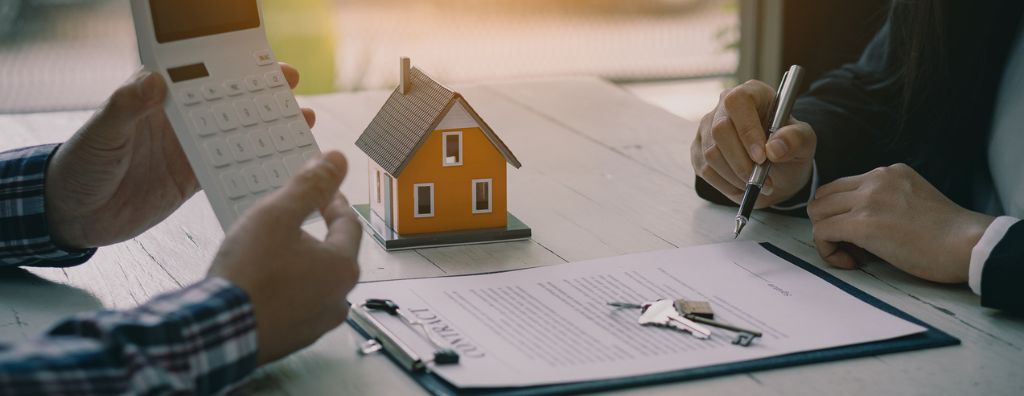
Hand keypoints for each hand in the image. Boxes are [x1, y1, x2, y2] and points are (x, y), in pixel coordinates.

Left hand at [45, 64, 315, 248]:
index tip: (266, 66)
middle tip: (295, 90)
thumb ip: (125, 107)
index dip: (235, 70)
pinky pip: (229, 168)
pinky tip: (278, 163)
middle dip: (263, 96)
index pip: (202, 78)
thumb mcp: (100, 134)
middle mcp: (177, 123)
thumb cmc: (78, 167)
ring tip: (300, 124)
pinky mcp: (191, 179)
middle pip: (227, 103)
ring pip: (236, 134)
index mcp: (157, 103)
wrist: (72, 215)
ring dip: (266, 129)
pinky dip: (254, 166)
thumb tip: (153, 80)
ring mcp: (187, 150)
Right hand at [208, 151, 361, 364]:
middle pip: (333, 255)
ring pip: (314, 281)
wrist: (217, 332)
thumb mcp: (277, 215)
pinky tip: (261, 281)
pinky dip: (284, 289)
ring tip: (270, 251)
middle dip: (314, 234)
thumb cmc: (249, 275)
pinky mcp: (293, 337)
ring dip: (298, 263)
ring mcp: (316, 323)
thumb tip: (336, 160)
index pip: (348, 224)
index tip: (322, 192)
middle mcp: (338, 298)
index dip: (333, 202)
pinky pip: (296, 304)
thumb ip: (309, 186)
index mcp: (343, 268)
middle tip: (291, 220)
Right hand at [691, 80, 815, 207]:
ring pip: (711, 154)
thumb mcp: (805, 142)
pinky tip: (742, 185)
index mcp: (752, 93)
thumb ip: (795, 140)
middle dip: (741, 162)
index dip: (747, 130)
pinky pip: (705, 169)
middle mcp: (723, 106)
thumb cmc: (789, 147)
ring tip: (756, 184)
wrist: (777, 167)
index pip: (738, 102)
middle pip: (720, 131)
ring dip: (735, 176)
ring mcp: (707, 128)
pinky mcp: (698, 149)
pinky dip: (725, 184)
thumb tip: (774, 149)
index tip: (762, 158)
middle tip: (760, 180)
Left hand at [808, 163, 994, 282]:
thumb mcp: (912, 200)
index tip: (859, 236)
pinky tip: (851, 262)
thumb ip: (884, 202)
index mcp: (889, 173)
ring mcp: (868, 199)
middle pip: (824, 197)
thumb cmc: (948, 235)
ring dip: (827, 236)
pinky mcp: (863, 223)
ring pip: (817, 212)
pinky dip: (828, 250)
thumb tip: (854, 224)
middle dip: (829, 223)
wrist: (969, 245)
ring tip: (852, 255)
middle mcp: (875, 179)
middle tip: (852, 247)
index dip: (841, 213)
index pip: (842, 187)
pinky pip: (822, 232)